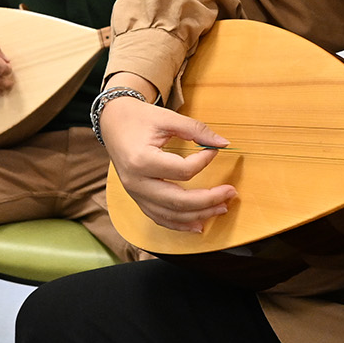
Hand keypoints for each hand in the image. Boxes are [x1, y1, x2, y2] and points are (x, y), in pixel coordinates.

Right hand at [99, 93, 233, 233]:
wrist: (112, 123)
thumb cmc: (138, 118)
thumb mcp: (167, 118)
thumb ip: (196, 130)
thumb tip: (223, 143)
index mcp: (142, 160)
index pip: (183, 171)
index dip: (204, 162)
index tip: (214, 150)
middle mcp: (136, 182)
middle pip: (178, 201)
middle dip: (209, 199)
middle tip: (231, 192)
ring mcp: (135, 194)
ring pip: (170, 215)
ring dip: (199, 215)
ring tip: (222, 208)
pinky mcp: (137, 198)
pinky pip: (159, 218)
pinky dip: (180, 224)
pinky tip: (198, 224)